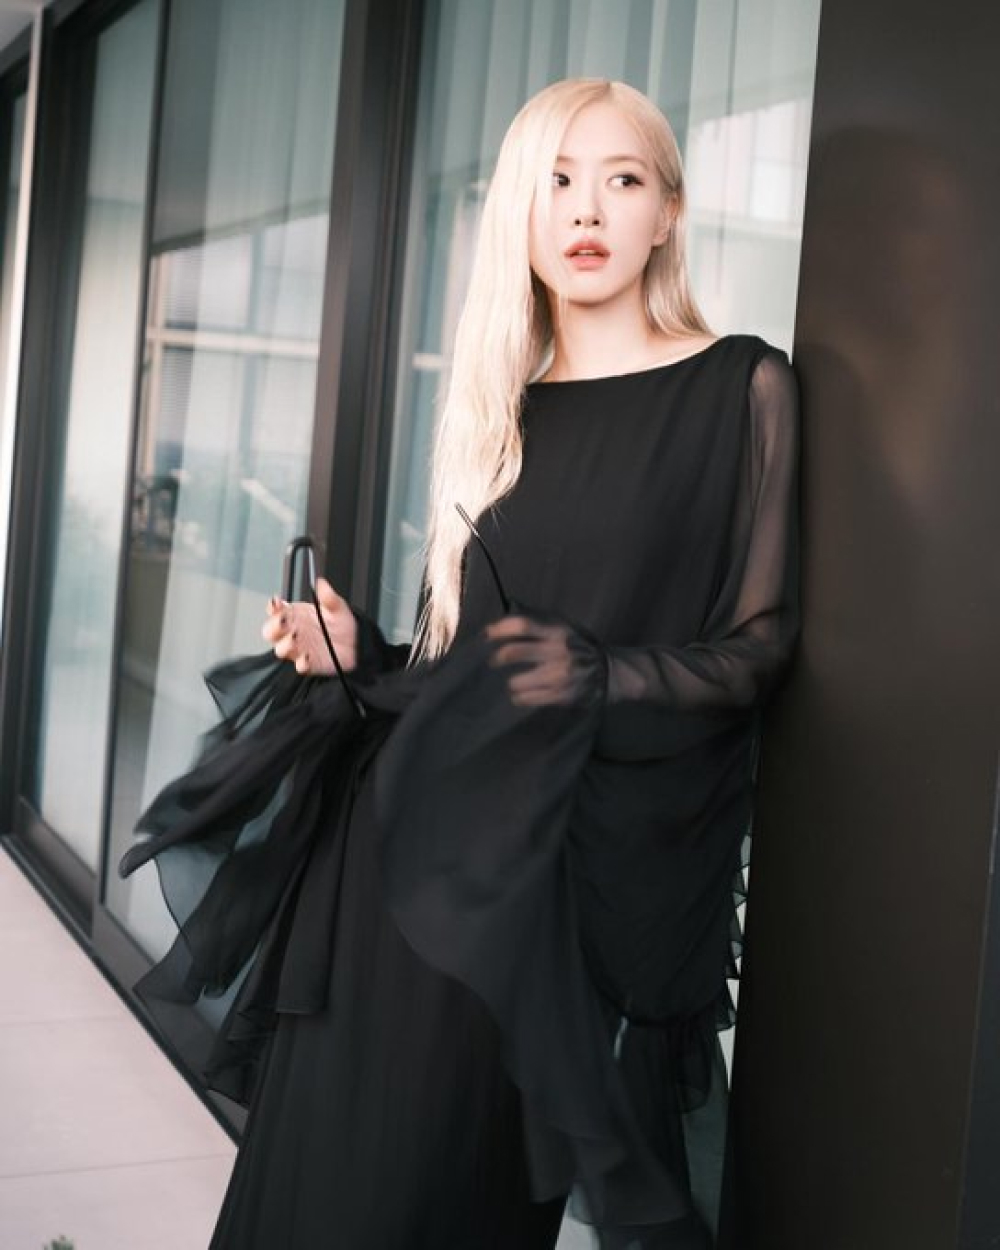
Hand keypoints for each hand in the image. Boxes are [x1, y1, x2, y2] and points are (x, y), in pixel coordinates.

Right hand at [263, 577, 357, 675]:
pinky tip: (306, 658)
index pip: (276, 610)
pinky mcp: (308, 664)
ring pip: (281, 649)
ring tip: (294, 638)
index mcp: (295, 615)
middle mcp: (293, 632)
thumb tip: (321, 583)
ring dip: (285, 644)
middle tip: (282, 622)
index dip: (273, 606)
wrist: (357, 644)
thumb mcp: (337, 607)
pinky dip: (301, 663)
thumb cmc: (342, 625)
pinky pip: (300, 666)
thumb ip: (329, 597)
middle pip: (271, 631)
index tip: (276, 602)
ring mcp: (299, 649)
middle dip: (273, 627)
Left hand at [486, 615, 605, 707]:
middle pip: (513, 652)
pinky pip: (527, 699)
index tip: (487, 634)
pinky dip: (519, 696)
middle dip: (497, 657)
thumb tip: (510, 602)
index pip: (522, 624)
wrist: (610, 671)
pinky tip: (521, 694)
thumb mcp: (565, 626)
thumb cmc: (580, 645)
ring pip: (516, 681)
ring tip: (513, 682)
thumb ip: (539, 618)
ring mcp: (559, 675)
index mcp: (558, 631)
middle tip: (493, 661)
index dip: (499, 628)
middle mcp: (558, 651)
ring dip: (511, 681)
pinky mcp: (560, 695)